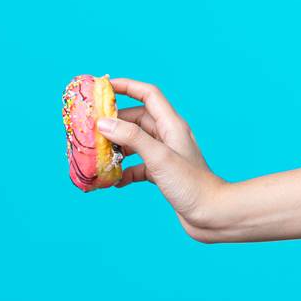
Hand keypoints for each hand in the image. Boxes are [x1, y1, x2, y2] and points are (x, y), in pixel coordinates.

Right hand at [95, 77, 229, 239]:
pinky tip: (113, 181)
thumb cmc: (191, 185)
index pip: (148, 94)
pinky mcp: (162, 173)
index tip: (100, 87)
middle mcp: (169, 136)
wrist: (212, 214)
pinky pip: (137, 166)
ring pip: (134, 143)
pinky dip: (124, 171)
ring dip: (116, 148)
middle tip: (88, 129)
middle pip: (136, 119)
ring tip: (96, 155)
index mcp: (172, 125)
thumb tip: (103, 123)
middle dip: (113, 122)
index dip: (126, 86)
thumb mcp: (159, 158)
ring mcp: (165, 155)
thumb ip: (132, 137)